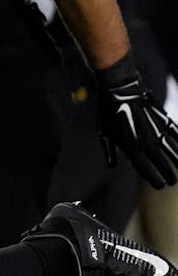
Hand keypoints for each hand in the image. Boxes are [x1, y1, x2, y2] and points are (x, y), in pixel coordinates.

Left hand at [95, 53, 177, 187]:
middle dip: (167, 173)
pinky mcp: (162, 119)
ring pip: (170, 149)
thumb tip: (112, 165)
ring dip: (176, 161)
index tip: (159, 186)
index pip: (143, 167)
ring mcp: (155, 129)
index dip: (152, 177)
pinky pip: (175, 134)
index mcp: (129, 145)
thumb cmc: (109, 113)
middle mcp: (144, 140)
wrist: (120, 89)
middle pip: (159, 161)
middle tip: (172, 181)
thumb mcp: (104, 134)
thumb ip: (110, 151)